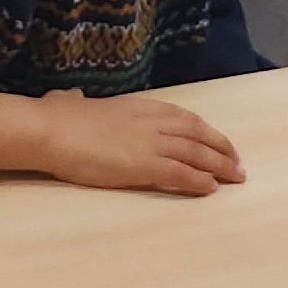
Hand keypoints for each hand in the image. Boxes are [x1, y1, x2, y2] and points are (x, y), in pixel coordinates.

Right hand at [0, 89, 242, 197]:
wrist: (51, 130)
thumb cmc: (55, 117)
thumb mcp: (68, 102)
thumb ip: (74, 101)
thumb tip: (68, 99)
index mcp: (136, 107)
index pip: (181, 116)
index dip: (202, 129)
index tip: (215, 138)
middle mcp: (150, 122)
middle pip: (197, 134)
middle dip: (220, 147)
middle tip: (237, 161)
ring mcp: (150, 143)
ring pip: (197, 153)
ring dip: (220, 166)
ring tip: (236, 177)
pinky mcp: (145, 166)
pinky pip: (181, 174)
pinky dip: (200, 181)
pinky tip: (212, 188)